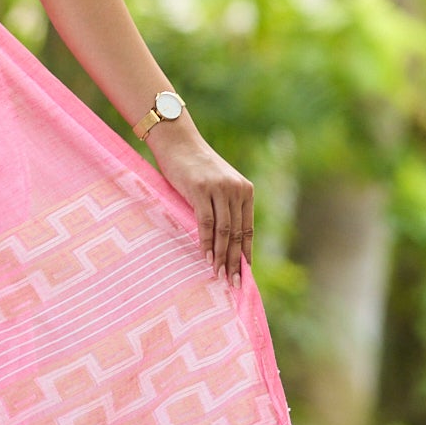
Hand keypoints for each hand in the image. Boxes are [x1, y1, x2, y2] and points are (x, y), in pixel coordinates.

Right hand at [146, 114, 253, 286]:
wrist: (178, 142)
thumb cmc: (194, 167)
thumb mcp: (216, 186)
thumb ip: (223, 207)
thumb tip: (223, 241)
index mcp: (245, 191)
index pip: (247, 229)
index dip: (245, 253)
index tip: (244, 274)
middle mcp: (236, 190)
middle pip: (237, 233)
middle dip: (235, 261)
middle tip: (233, 283)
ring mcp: (220, 190)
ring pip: (225, 231)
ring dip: (222, 256)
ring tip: (219, 275)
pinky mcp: (201, 190)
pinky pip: (207, 223)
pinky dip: (207, 243)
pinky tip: (207, 258)